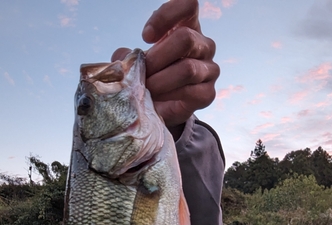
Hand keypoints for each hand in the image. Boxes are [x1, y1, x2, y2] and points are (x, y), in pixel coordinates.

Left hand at [112, 0, 219, 136]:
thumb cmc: (151, 77)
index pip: (188, 5)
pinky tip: (158, 101)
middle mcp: (204, 45)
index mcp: (188, 27)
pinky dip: (169, 97)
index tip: (145, 37)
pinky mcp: (208, 93)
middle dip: (157, 57)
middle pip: (186, 38)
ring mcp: (209, 69)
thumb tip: (122, 58)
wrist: (161, 107)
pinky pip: (190, 92)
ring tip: (146, 89)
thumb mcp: (138, 61)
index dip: (166, 16)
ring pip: (187, 69)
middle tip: (143, 71)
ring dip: (160, 81)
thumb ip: (130, 56)